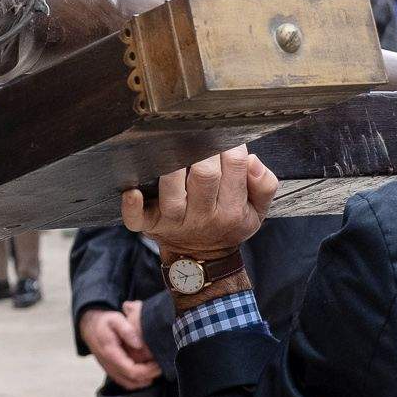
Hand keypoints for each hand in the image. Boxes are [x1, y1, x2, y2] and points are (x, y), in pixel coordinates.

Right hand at [78, 302, 157, 389]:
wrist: (88, 325)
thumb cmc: (104, 321)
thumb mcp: (115, 319)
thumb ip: (127, 330)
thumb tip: (139, 344)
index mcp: (110, 353)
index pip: (132, 371)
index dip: (148, 371)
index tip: (159, 363)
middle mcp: (109, 365)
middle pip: (132, 381)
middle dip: (150, 376)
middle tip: (161, 366)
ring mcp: (109, 369)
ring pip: (130, 384)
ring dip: (144, 380)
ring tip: (155, 369)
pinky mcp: (111, 370)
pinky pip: (126, 382)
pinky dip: (138, 380)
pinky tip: (146, 371)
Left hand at [122, 146, 276, 260]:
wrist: (202, 258)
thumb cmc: (228, 223)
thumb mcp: (257, 211)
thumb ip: (264, 185)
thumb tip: (252, 159)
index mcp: (232, 209)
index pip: (234, 167)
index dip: (230, 146)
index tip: (226, 137)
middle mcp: (203, 215)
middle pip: (204, 176)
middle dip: (204, 152)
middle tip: (199, 138)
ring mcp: (174, 221)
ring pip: (172, 192)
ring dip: (172, 169)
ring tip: (173, 150)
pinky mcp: (149, 225)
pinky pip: (137, 218)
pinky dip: (132, 205)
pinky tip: (132, 191)